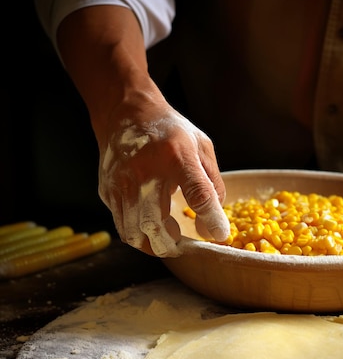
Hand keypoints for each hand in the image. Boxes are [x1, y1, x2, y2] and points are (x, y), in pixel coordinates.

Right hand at [97, 106, 229, 256]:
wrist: (126, 113)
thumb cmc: (169, 132)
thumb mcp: (201, 147)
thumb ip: (212, 184)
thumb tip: (213, 224)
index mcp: (176, 156)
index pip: (198, 194)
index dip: (211, 219)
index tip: (219, 234)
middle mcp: (144, 171)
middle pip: (155, 223)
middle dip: (172, 244)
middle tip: (184, 245)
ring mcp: (121, 183)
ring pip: (134, 232)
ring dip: (154, 244)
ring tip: (168, 238)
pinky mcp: (107, 191)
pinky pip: (122, 226)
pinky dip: (138, 236)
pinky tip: (151, 230)